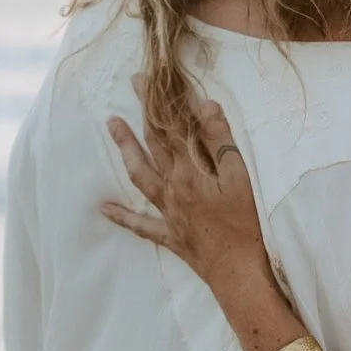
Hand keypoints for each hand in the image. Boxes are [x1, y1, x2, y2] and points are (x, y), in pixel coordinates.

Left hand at [102, 89, 272, 300]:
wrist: (238, 273)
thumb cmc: (246, 226)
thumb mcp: (240, 179)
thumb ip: (222, 143)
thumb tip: (206, 107)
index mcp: (191, 171)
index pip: (173, 127)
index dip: (161, 101)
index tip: (149, 78)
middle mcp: (173, 187)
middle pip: (155, 143)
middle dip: (143, 112)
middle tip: (133, 85)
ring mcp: (169, 211)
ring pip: (141, 174)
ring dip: (126, 149)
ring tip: (112, 126)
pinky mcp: (171, 234)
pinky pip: (141, 224)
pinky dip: (122, 215)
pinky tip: (103, 208)